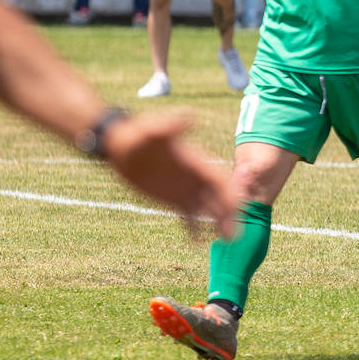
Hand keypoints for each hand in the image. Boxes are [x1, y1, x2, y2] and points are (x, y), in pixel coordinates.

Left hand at [102, 111, 239, 238]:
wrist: (119, 145)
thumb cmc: (136, 135)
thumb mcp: (152, 131)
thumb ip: (170, 125)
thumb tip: (190, 117)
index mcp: (196, 161)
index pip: (219, 179)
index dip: (231, 194)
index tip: (239, 210)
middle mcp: (195, 176)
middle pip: (218, 197)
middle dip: (229, 214)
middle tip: (234, 235)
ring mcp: (185, 188)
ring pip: (207, 208)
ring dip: (217, 223)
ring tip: (225, 241)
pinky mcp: (172, 198)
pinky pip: (187, 215)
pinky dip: (194, 227)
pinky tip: (198, 242)